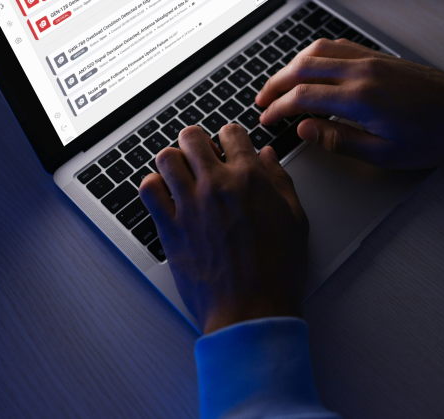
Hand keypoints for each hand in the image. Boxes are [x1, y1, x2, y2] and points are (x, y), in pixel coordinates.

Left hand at [138, 124, 309, 333]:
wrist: (251, 310)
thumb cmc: (277, 272)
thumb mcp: (295, 220)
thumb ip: (280, 182)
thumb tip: (268, 158)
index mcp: (250, 179)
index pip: (231, 133)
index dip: (230, 137)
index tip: (228, 145)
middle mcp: (216, 185)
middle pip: (192, 137)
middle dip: (197, 142)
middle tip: (201, 154)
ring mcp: (189, 205)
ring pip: (166, 157)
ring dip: (174, 160)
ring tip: (182, 172)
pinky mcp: (169, 227)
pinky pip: (148, 190)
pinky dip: (154, 186)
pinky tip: (165, 194)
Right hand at [256, 39, 443, 168]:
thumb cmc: (433, 137)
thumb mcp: (384, 154)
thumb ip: (338, 140)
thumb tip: (305, 129)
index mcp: (360, 98)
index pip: (302, 96)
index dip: (278, 108)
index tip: (267, 119)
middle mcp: (361, 72)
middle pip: (302, 67)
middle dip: (276, 83)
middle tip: (262, 100)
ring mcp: (370, 60)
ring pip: (317, 51)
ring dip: (292, 65)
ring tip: (280, 83)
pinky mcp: (378, 56)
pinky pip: (337, 46)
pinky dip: (315, 54)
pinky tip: (310, 66)